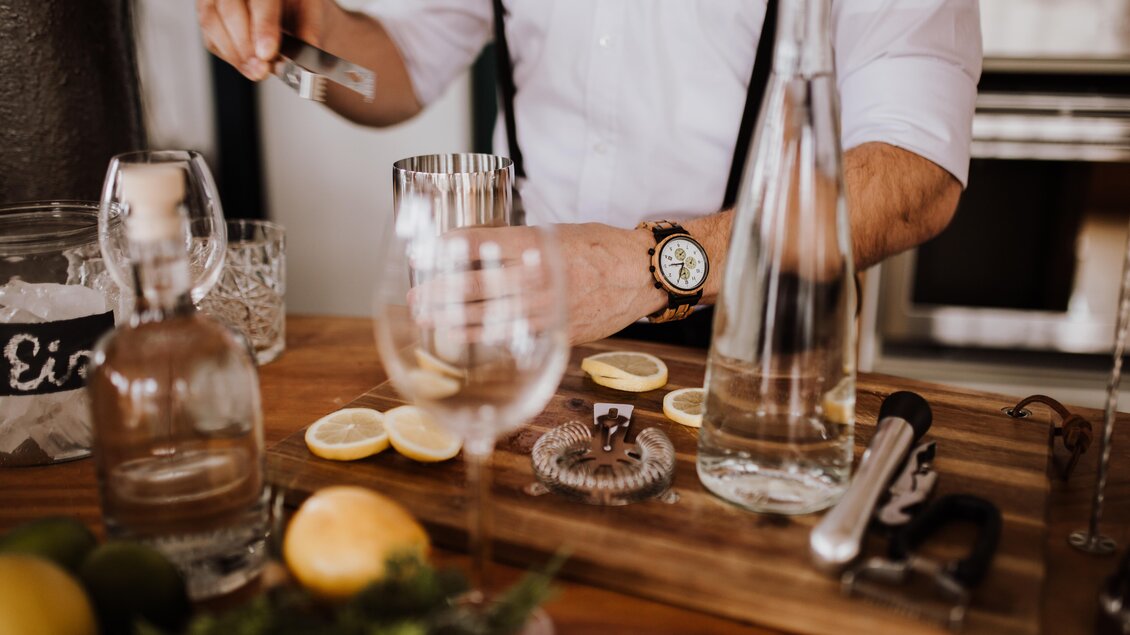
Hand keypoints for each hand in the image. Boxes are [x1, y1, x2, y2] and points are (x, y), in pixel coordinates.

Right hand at [195, 0, 328, 80]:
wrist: (281, 2)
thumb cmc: (293, 2)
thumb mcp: (309, 10)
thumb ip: (308, 30)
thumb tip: (303, 59)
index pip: (259, 0)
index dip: (263, 26)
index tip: (267, 53)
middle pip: (230, 11)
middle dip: (246, 47)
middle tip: (262, 69)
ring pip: (212, 23)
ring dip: (235, 55)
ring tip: (257, 72)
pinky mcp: (206, 14)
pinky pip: (211, 38)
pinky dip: (229, 56)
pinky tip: (247, 65)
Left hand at [405, 223, 664, 346]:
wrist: (642, 274)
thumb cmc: (601, 247)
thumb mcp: (560, 232)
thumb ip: (524, 244)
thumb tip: (482, 250)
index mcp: (538, 245)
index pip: (484, 244)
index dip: (450, 250)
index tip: (424, 253)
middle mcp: (538, 277)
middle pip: (479, 285)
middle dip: (442, 292)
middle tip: (416, 297)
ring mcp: (548, 307)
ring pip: (493, 316)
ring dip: (455, 319)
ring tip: (429, 320)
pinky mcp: (558, 331)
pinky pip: (516, 336)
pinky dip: (486, 337)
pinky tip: (463, 339)